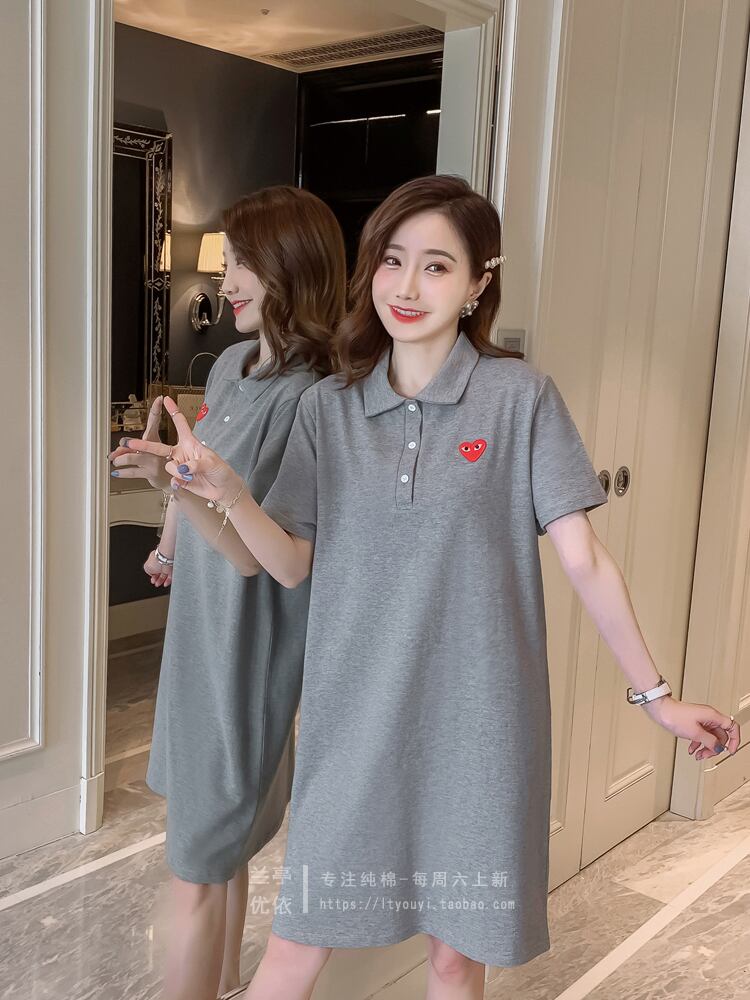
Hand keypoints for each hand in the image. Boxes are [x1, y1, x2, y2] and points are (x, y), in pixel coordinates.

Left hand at [109, 396, 171, 490]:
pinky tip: (116, 472)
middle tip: (119, 448)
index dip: (158, 409)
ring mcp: (152, 462)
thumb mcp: (147, 451)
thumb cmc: (158, 462)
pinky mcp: (150, 473)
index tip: (160, 399)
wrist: (171, 479)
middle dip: (127, 444)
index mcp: (155, 439)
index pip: (156, 421)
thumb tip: (114, 453)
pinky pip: (132, 472)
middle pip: (138, 442)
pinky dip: (121, 472)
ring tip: (115, 461)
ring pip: (131, 458)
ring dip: (120, 459)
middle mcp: (155, 449)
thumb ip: (129, 449)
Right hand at [121, 395, 242, 503]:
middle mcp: (181, 453)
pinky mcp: (179, 479)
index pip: (180, 424)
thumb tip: (181, 469)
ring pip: (169, 467)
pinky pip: (172, 480)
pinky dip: (177, 482)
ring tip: (190, 476)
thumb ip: (195, 464)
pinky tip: (182, 484)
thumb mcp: (210, 463)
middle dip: (143, 446)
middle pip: (159, 447)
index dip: (173, 411)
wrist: (223, 488)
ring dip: (178, 472)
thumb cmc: (220, 470)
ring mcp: (179, 466)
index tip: (165, 399)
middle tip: (128, 444)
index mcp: (190, 443)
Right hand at [143, 549, 171, 587]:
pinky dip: (168, 580)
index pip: (153, 567)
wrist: (166, 558)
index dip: (152, 574)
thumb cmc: (156, 560)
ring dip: (161, 580)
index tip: (152, 580)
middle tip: (155, 583)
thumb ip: (148, 571)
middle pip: (159, 571)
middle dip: (156, 578)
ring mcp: (168, 564)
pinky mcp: (173, 567)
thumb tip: (151, 574)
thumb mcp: (146, 567)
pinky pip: (171, 574)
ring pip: (165, 574)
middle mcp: (161, 561)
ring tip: (158, 584)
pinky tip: (165, 584)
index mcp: (155, 558)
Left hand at [643, 696, 740, 760]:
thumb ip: (709, 741)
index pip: (732, 727)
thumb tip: (718, 748)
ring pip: (711, 737)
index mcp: (712, 716)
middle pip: (721, 735)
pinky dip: (698, 743)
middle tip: (707, 755)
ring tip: (699, 755)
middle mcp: (709, 717)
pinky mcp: (694, 723)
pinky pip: (702, 735)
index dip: (734, 740)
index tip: (731, 750)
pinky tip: (692, 749)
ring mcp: (701, 720)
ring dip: (706, 747)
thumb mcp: (695, 733)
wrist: (661, 711)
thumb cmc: (675, 716)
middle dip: (715, 747)